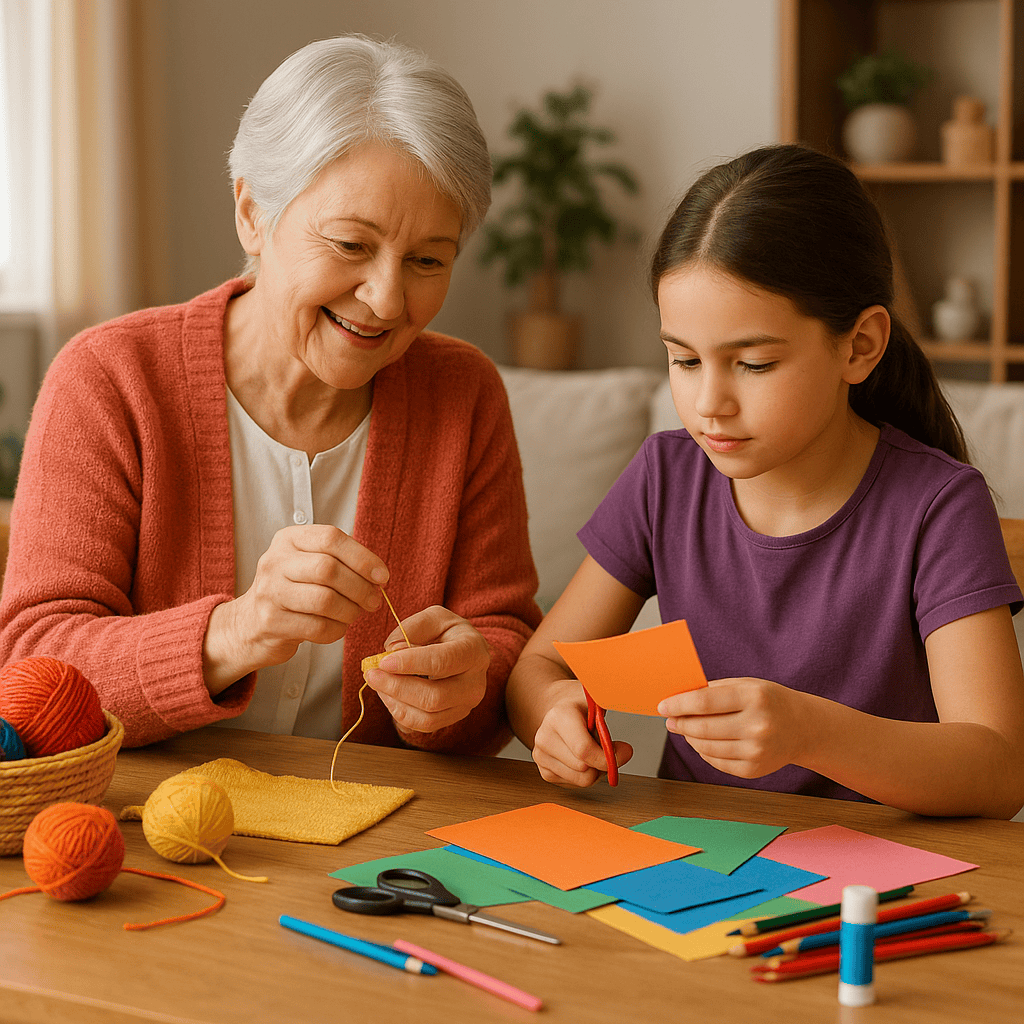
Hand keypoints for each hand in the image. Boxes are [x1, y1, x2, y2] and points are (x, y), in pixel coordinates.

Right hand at [204, 525, 386, 691]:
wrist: (250, 624)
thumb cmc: (293, 591)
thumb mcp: (309, 564)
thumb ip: (341, 562)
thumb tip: (378, 577)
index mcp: (289, 539)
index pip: (331, 538)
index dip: (362, 558)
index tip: (383, 576)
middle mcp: (275, 561)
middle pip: (329, 569)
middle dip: (360, 587)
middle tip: (373, 601)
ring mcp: (270, 592)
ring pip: (325, 600)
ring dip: (350, 611)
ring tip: (356, 614)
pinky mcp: (271, 622)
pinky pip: (317, 627)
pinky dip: (337, 630)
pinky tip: (338, 627)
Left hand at [362, 606, 491, 732]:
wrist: (463, 652)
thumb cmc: (447, 632)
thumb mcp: (433, 617)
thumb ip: (411, 628)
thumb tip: (391, 651)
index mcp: (473, 651)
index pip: (442, 662)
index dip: (410, 663)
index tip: (383, 662)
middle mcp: (476, 682)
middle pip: (434, 697)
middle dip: (397, 687)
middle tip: (372, 674)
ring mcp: (466, 705)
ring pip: (428, 717)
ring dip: (395, 703)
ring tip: (378, 684)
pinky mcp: (453, 718)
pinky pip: (424, 725)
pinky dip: (401, 713)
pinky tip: (389, 695)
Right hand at [530, 685, 632, 786]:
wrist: (559, 711)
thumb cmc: (582, 709)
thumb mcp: (599, 705)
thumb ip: (612, 726)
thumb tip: (625, 752)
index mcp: (558, 717)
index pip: (584, 750)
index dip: (607, 757)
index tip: (625, 752)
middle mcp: (544, 737)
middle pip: (585, 769)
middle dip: (602, 762)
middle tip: (606, 748)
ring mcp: (541, 756)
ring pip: (582, 780)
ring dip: (595, 771)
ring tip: (592, 752)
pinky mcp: (544, 771)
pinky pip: (575, 785)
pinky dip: (585, 775)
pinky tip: (581, 759)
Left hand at [658, 677, 813, 778]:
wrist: (804, 728)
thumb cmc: (769, 701)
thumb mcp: (746, 685)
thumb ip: (713, 690)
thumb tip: (677, 699)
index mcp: (754, 697)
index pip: (704, 702)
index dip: (679, 704)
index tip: (662, 706)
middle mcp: (757, 725)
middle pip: (703, 727)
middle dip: (680, 723)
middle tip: (670, 719)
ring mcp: (757, 751)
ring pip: (706, 747)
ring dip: (689, 738)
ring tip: (685, 729)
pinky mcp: (754, 770)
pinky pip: (716, 762)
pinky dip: (704, 751)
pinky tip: (703, 742)